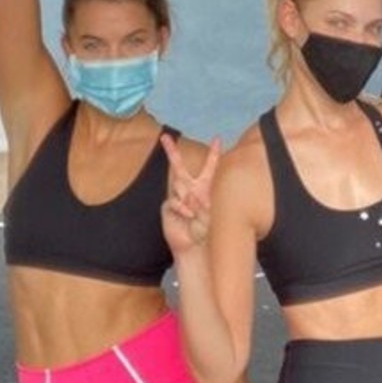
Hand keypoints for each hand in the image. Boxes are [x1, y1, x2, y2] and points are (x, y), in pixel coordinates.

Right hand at [161, 135, 220, 257]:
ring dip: (189, 199)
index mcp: (203, 187)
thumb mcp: (209, 215)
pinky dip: (183, 209)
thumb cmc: (205, 230)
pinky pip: (175, 201)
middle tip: (164, 137)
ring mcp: (177, 197)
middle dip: (171, 151)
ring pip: (178, 185)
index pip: (209, 168)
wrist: (192, 245)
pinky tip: (187, 216)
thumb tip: (191, 195)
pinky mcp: (168, 206)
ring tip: (195, 213)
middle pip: (178, 166)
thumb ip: (202, 203)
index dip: (213, 154)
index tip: (217, 139)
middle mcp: (189, 189)